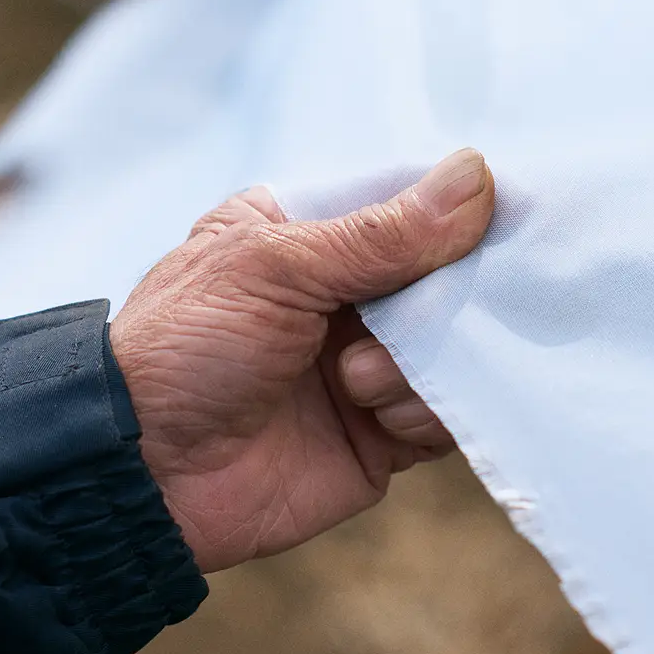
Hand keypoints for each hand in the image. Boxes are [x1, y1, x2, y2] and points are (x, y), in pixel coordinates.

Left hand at [110, 149, 494, 572]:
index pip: (406, 200)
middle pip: (445, 274)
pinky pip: (446, 412)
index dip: (457, 208)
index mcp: (308, 231)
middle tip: (431, 308)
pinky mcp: (383, 432)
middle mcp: (344, 292)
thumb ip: (381, 233)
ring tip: (355, 382)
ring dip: (419, 363)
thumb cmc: (188, 347)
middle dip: (448, 293)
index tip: (505, 211)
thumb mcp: (277, 267)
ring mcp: (367, 361)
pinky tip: (377, 417)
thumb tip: (476, 174)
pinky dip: (427, 412)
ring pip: (454, 345)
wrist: (147, 478)